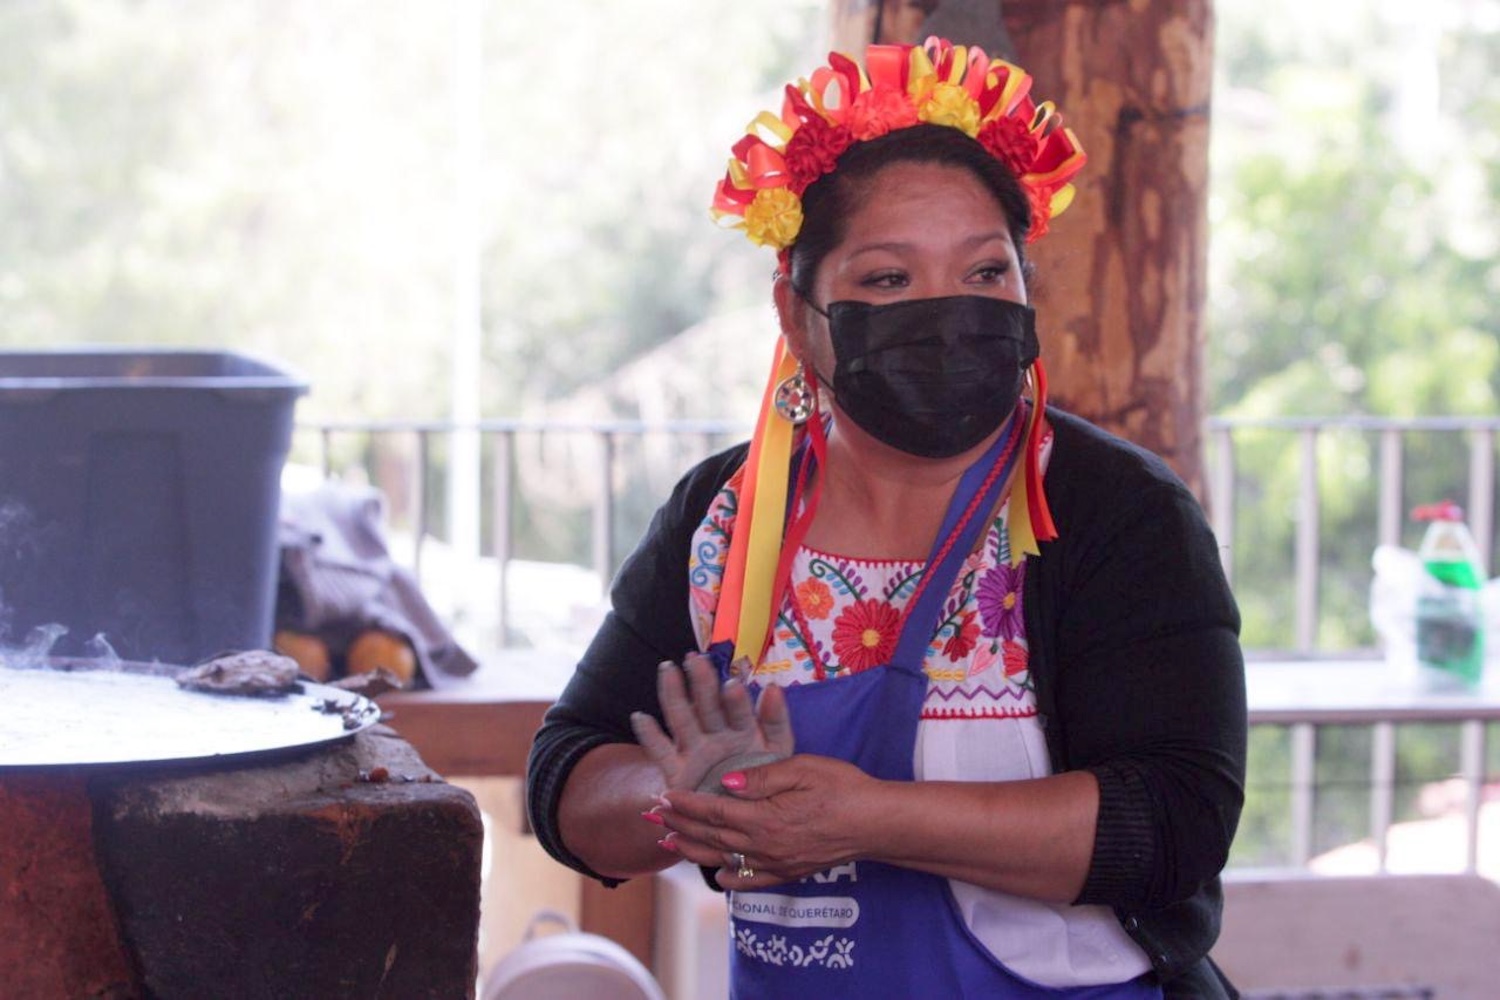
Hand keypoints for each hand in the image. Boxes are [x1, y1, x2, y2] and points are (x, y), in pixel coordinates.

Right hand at [630, 652, 794, 794]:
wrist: (741, 819)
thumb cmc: (764, 781)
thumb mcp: (777, 751)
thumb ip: (776, 721)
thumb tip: (772, 686)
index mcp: (743, 729)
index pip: (739, 709)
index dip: (736, 698)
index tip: (733, 684)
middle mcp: (717, 734)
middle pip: (708, 706)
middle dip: (702, 684)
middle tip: (696, 660)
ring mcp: (695, 750)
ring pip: (682, 719)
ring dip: (674, 694)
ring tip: (668, 670)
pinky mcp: (676, 771)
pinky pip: (660, 751)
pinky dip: (649, 736)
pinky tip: (640, 717)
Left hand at [658, 753, 876, 887]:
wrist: (877, 823)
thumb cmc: (843, 787)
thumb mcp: (802, 768)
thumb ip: (760, 777)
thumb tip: (725, 783)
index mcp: (764, 818)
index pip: (714, 812)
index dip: (686, 804)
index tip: (664, 794)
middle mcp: (764, 846)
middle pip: (712, 837)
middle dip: (680, 824)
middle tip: (653, 815)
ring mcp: (776, 863)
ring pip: (725, 859)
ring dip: (694, 849)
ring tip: (670, 841)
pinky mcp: (790, 872)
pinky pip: (753, 880)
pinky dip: (731, 878)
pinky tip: (718, 875)